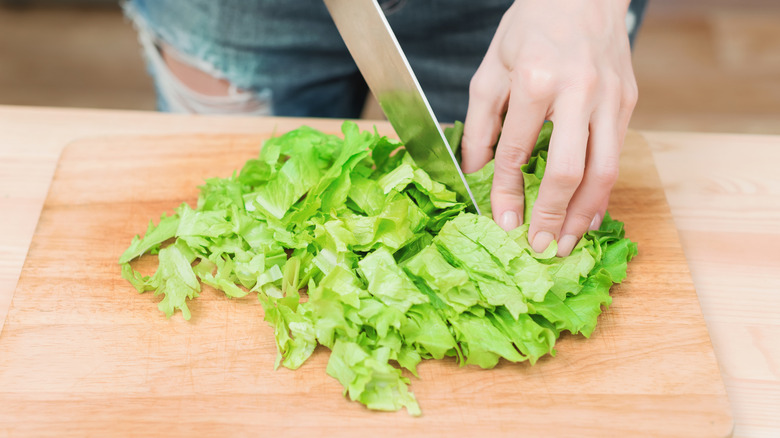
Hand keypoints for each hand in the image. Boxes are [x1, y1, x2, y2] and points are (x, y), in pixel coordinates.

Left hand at [461, 0, 637, 256]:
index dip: (508, 194)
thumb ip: (480, 124)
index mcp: (536, 81)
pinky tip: (589, 210)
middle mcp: (579, 92)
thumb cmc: (532, 27)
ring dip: (585, 214)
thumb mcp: (492, 69)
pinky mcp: (628, 102)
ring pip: (604, 172)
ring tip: (569, 241)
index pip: (518, 153)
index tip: (503, 223)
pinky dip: (603, 190)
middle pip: (569, 171)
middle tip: (541, 246)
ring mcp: (611, 98)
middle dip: (554, 216)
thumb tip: (474, 172)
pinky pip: (616, 156)